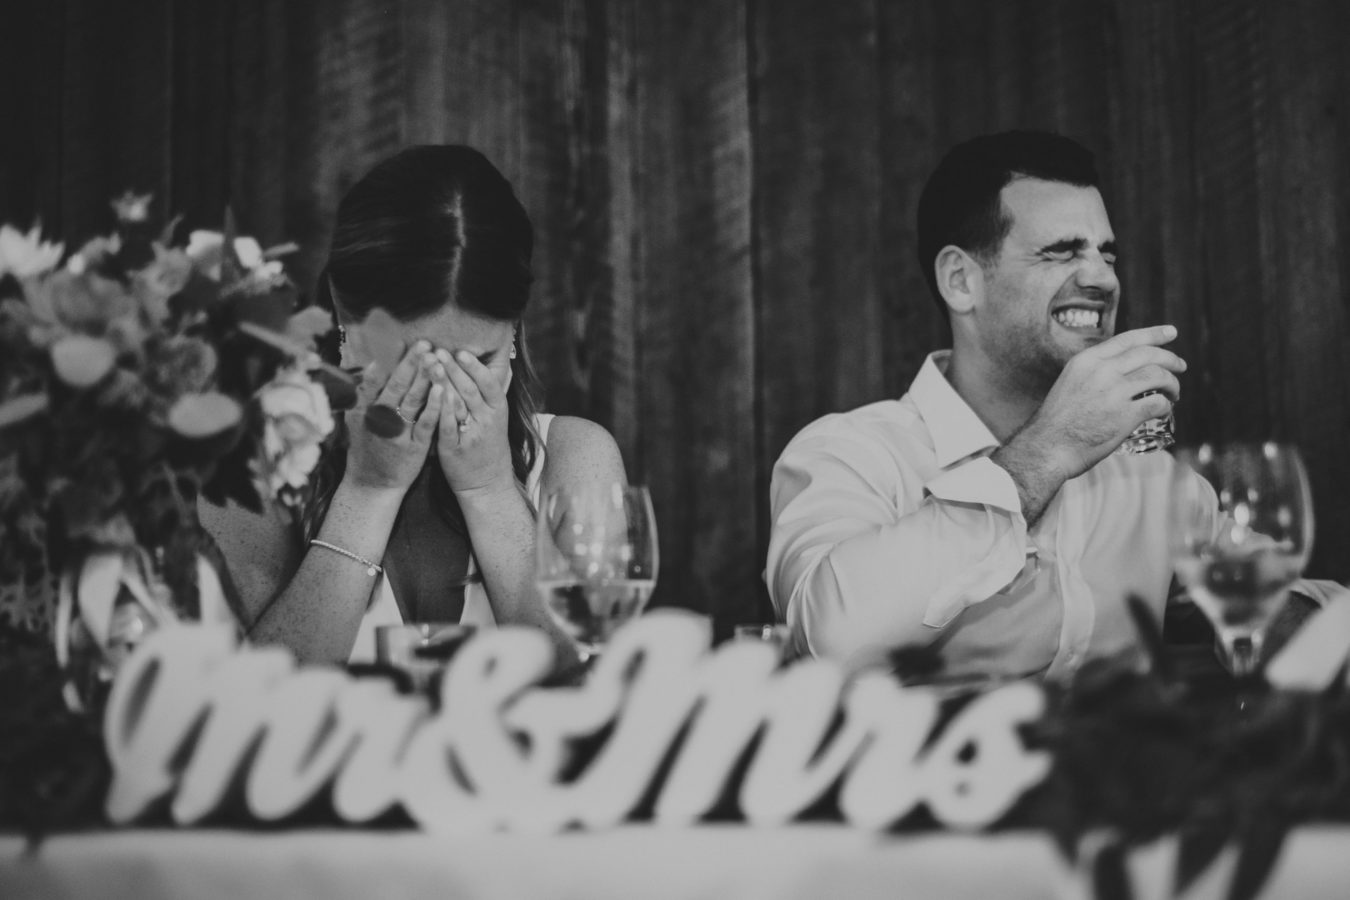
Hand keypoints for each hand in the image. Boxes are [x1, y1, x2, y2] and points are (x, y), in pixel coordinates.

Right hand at [344, 340, 443, 492]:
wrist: (372, 483)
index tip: (401, 339)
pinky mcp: (414, 446)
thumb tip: (373, 360)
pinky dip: (434, 406)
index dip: (389, 357)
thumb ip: (363, 392)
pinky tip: (444, 390)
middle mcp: (377, 418)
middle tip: (424, 344)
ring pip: (412, 401)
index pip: (376, 376)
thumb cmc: (367, 446)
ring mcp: (396, 432)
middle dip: (410, 363)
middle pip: (396, 385)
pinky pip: (426, 423)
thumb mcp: (356, 419)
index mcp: (362, 408)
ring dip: (424, 378)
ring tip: (436, 360)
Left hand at [433, 348, 514, 496]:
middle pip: (471, 389)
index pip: (489, 383)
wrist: (488, 484)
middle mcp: (488, 421)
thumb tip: (476, 365)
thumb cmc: (488, 446)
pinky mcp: (455, 449)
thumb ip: (486, 395)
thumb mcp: (495, 419)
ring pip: (459, 404)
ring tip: (431, 366)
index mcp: (498, 411)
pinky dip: (440, 410)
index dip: (475, 367)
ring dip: (444, 383)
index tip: (461, 351)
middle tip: (439, 351)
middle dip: (455, 369)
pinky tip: (431, 396)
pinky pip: (446, 426)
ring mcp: (472, 435)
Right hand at [1016, 325, 1185, 480]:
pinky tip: (1164, 411)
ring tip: (1174, 393)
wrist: (1047, 448)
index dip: (1154, 334)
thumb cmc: (1057, 422)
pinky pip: (1158, 403)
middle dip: (1171, 359)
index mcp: (1087, 361)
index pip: (1128, 339)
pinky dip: (1166, 406)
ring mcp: (1114, 392)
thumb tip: (1123, 371)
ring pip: (1158, 376)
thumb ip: (1095, 373)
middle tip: (1181, 365)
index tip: (1171, 332)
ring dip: (1172, 384)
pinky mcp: (1125, 416)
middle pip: (1149, 355)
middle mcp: (1102, 371)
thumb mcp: (1071, 383)